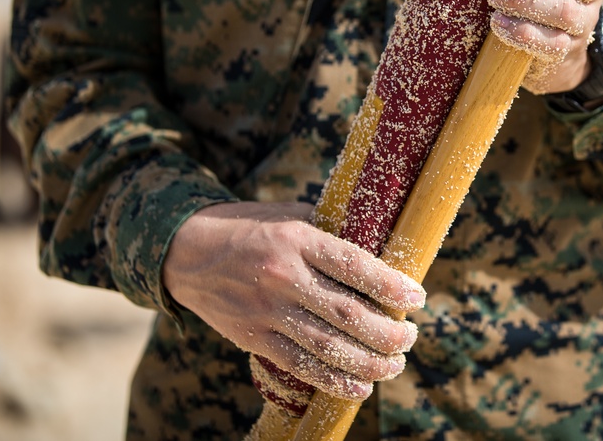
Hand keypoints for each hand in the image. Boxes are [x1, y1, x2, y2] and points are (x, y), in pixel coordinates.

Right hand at [162, 202, 426, 399]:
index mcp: (297, 239)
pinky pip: (300, 365)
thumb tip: (381, 247)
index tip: (417, 298)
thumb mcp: (290, 216)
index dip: (390, 285)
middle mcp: (283, 276)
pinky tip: (360, 386)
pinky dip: (334, 381)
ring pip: (328, 345)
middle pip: (347, 313)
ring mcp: (267, 311)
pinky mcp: (253, 338)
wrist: (185, 252)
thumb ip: (330, 230)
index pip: (354, 265)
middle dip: (388, 332)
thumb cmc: (250, 228)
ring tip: (395, 365)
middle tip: (410, 338)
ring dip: (370, 362)